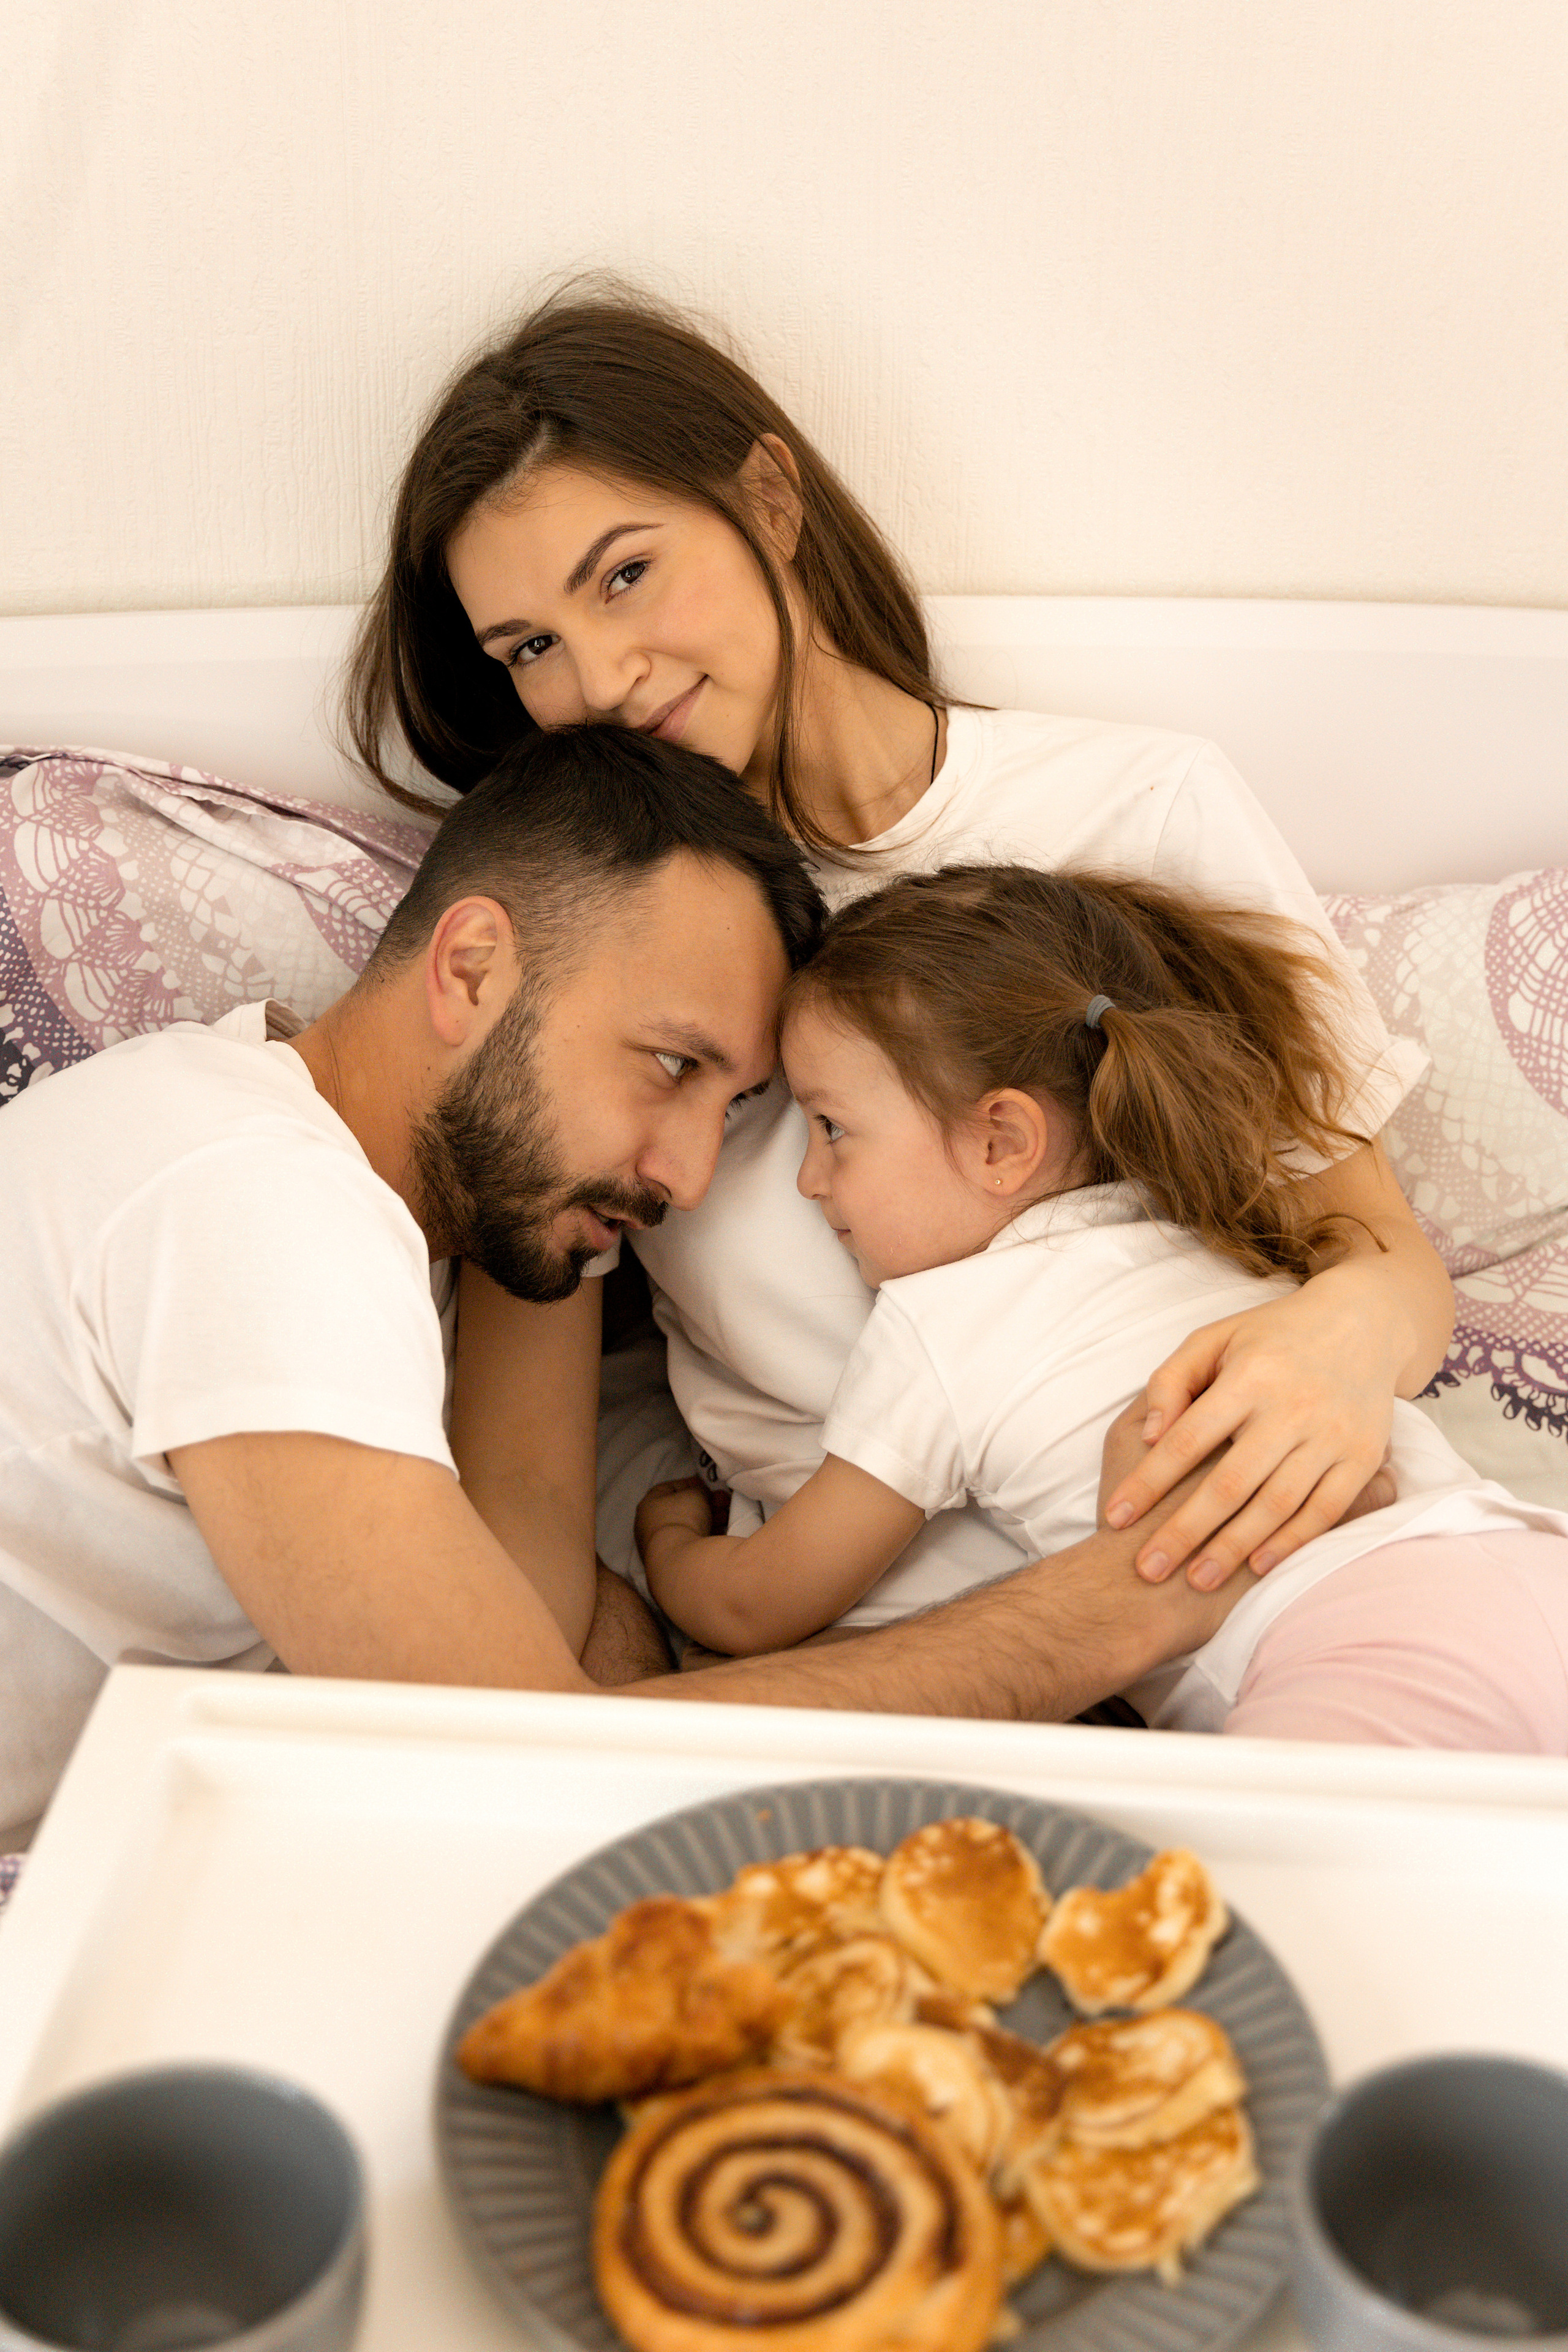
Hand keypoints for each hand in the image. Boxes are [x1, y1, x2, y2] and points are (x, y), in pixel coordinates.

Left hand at [635, 1476, 721, 1566]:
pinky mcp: (674, 1560)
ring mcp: (661, 1545)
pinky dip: (705, 1536)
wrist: (680, 1559)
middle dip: (704, 1503)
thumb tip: (703, 1494)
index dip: (689, 1484)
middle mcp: (650, 1525)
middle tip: (722, 1501)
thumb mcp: (694, 1494)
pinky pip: (692, 1542)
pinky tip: (720, 1531)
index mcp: (648, 1505)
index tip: (706, 1486)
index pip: (668, 1489)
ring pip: (689, 1526)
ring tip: (726, 1516)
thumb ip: (699, 1490)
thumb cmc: (681, 1519)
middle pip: (682, 1509)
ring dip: (708, 1519)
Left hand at [1101, 1277, 1399, 1589]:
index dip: (1147, 1482)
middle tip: (1146, 1571)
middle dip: (1183, 1531)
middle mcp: (1292, 1407)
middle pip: (1228, 1482)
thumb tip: (1154, 1436)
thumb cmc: (1271, 1337)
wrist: (1363, 1323)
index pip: (1186, 1439)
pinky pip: (1325, 1509)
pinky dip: (1293, 1541)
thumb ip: (1173, 1381)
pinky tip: (1259, 1566)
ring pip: (1276, 1504)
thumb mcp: (1213, 1339)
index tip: (1115, 1518)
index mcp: (1249, 1376)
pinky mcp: (1363, 1456)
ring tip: (1195, 1580)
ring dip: (1234, 1547)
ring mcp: (1332, 1434)